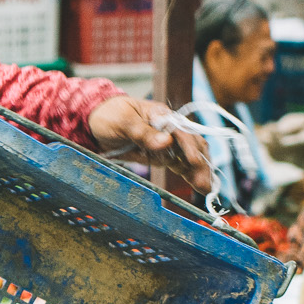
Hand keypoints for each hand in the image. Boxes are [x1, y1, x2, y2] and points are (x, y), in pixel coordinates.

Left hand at [87, 96, 211, 193]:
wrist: (96, 122)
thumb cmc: (110, 115)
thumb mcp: (123, 122)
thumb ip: (144, 133)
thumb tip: (167, 142)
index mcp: (162, 115)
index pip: (182, 132)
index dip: (189, 148)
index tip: (194, 162)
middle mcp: (170, 129)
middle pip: (192, 145)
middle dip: (200, 163)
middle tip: (205, 183)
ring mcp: (167, 143)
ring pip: (189, 157)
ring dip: (198, 172)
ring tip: (206, 188)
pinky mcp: (161, 155)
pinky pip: (180, 164)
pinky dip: (189, 174)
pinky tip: (198, 184)